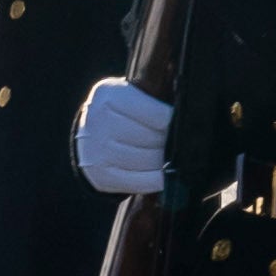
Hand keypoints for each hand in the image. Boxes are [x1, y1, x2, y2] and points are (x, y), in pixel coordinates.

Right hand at [70, 76, 170, 195]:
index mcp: (109, 95)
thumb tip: (185, 117)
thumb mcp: (131, 95)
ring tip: (171, 158)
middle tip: (179, 144)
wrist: (90, 133)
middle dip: (167, 142)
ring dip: (162, 161)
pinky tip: (163, 177)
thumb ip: (153, 100)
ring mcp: (95, 149)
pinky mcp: (99, 173)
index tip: (178, 122)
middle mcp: (98, 121)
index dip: (169, 120)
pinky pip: (134, 181)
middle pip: (147, 137)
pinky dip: (153, 180)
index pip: (151, 112)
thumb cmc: (122, 112)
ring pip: (142, 159)